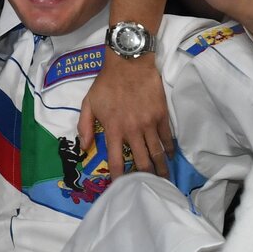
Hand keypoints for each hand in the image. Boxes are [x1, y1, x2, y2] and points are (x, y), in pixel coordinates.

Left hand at [78, 54, 171, 176]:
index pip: (116, 160)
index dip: (119, 177)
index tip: (121, 188)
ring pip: (157, 153)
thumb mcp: (88, 103)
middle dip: (145, 178)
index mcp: (113, 129)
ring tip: (163, 180)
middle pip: (142, 161)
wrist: (129, 64)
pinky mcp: (161, 116)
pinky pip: (167, 138)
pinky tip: (168, 156)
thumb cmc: (106, 83)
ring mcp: (149, 124)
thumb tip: (84, 148)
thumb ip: (84, 126)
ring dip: (160, 169)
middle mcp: (132, 130)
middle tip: (147, 188)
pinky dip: (168, 149)